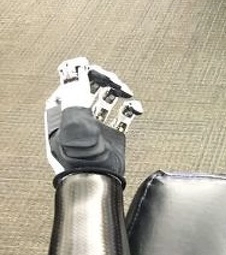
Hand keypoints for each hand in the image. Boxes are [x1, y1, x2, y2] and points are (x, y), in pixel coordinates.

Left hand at [44, 58, 142, 177]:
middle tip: (115, 82)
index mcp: (62, 111)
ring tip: (125, 91)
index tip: (97, 72)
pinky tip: (135, 108)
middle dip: (104, 79)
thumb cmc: (79, 158)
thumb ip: (75, 97)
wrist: (96, 183)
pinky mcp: (115, 133)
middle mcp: (79, 114)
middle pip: (91, 85)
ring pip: (108, 95)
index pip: (70, 81)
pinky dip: (131, 107)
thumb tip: (78, 71)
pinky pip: (124, 113)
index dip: (83, 72)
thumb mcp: (73, 125)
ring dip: (118, 88)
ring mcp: (97, 123)